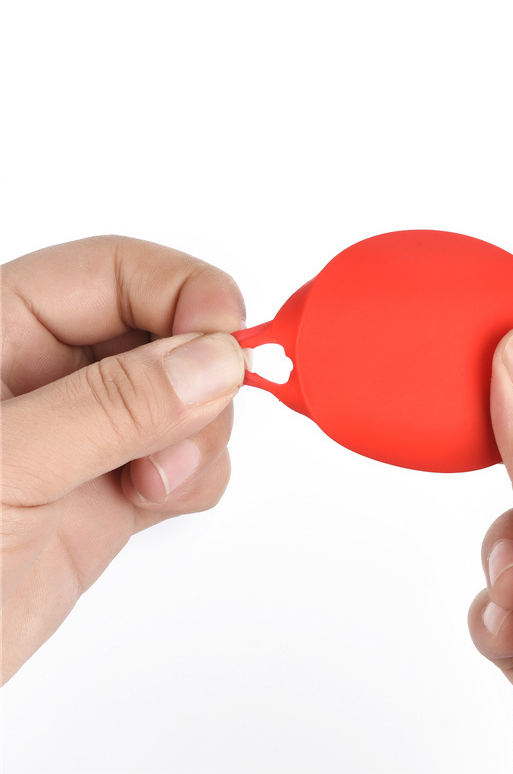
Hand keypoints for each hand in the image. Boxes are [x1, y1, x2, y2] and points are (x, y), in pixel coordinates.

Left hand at [1, 236, 246, 683]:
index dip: (183, 293)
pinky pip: (188, 457)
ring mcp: (82, 434)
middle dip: (197, 377)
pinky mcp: (108, 489)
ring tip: (154, 483)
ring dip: (200, 434)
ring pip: (188, 397)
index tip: (229, 337)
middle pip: (166, 331)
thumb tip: (213, 360)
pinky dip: (198, 475)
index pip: (117, 272)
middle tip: (186, 431)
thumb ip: (113, 407)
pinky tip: (157, 500)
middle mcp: (46, 374)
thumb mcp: (3, 469)